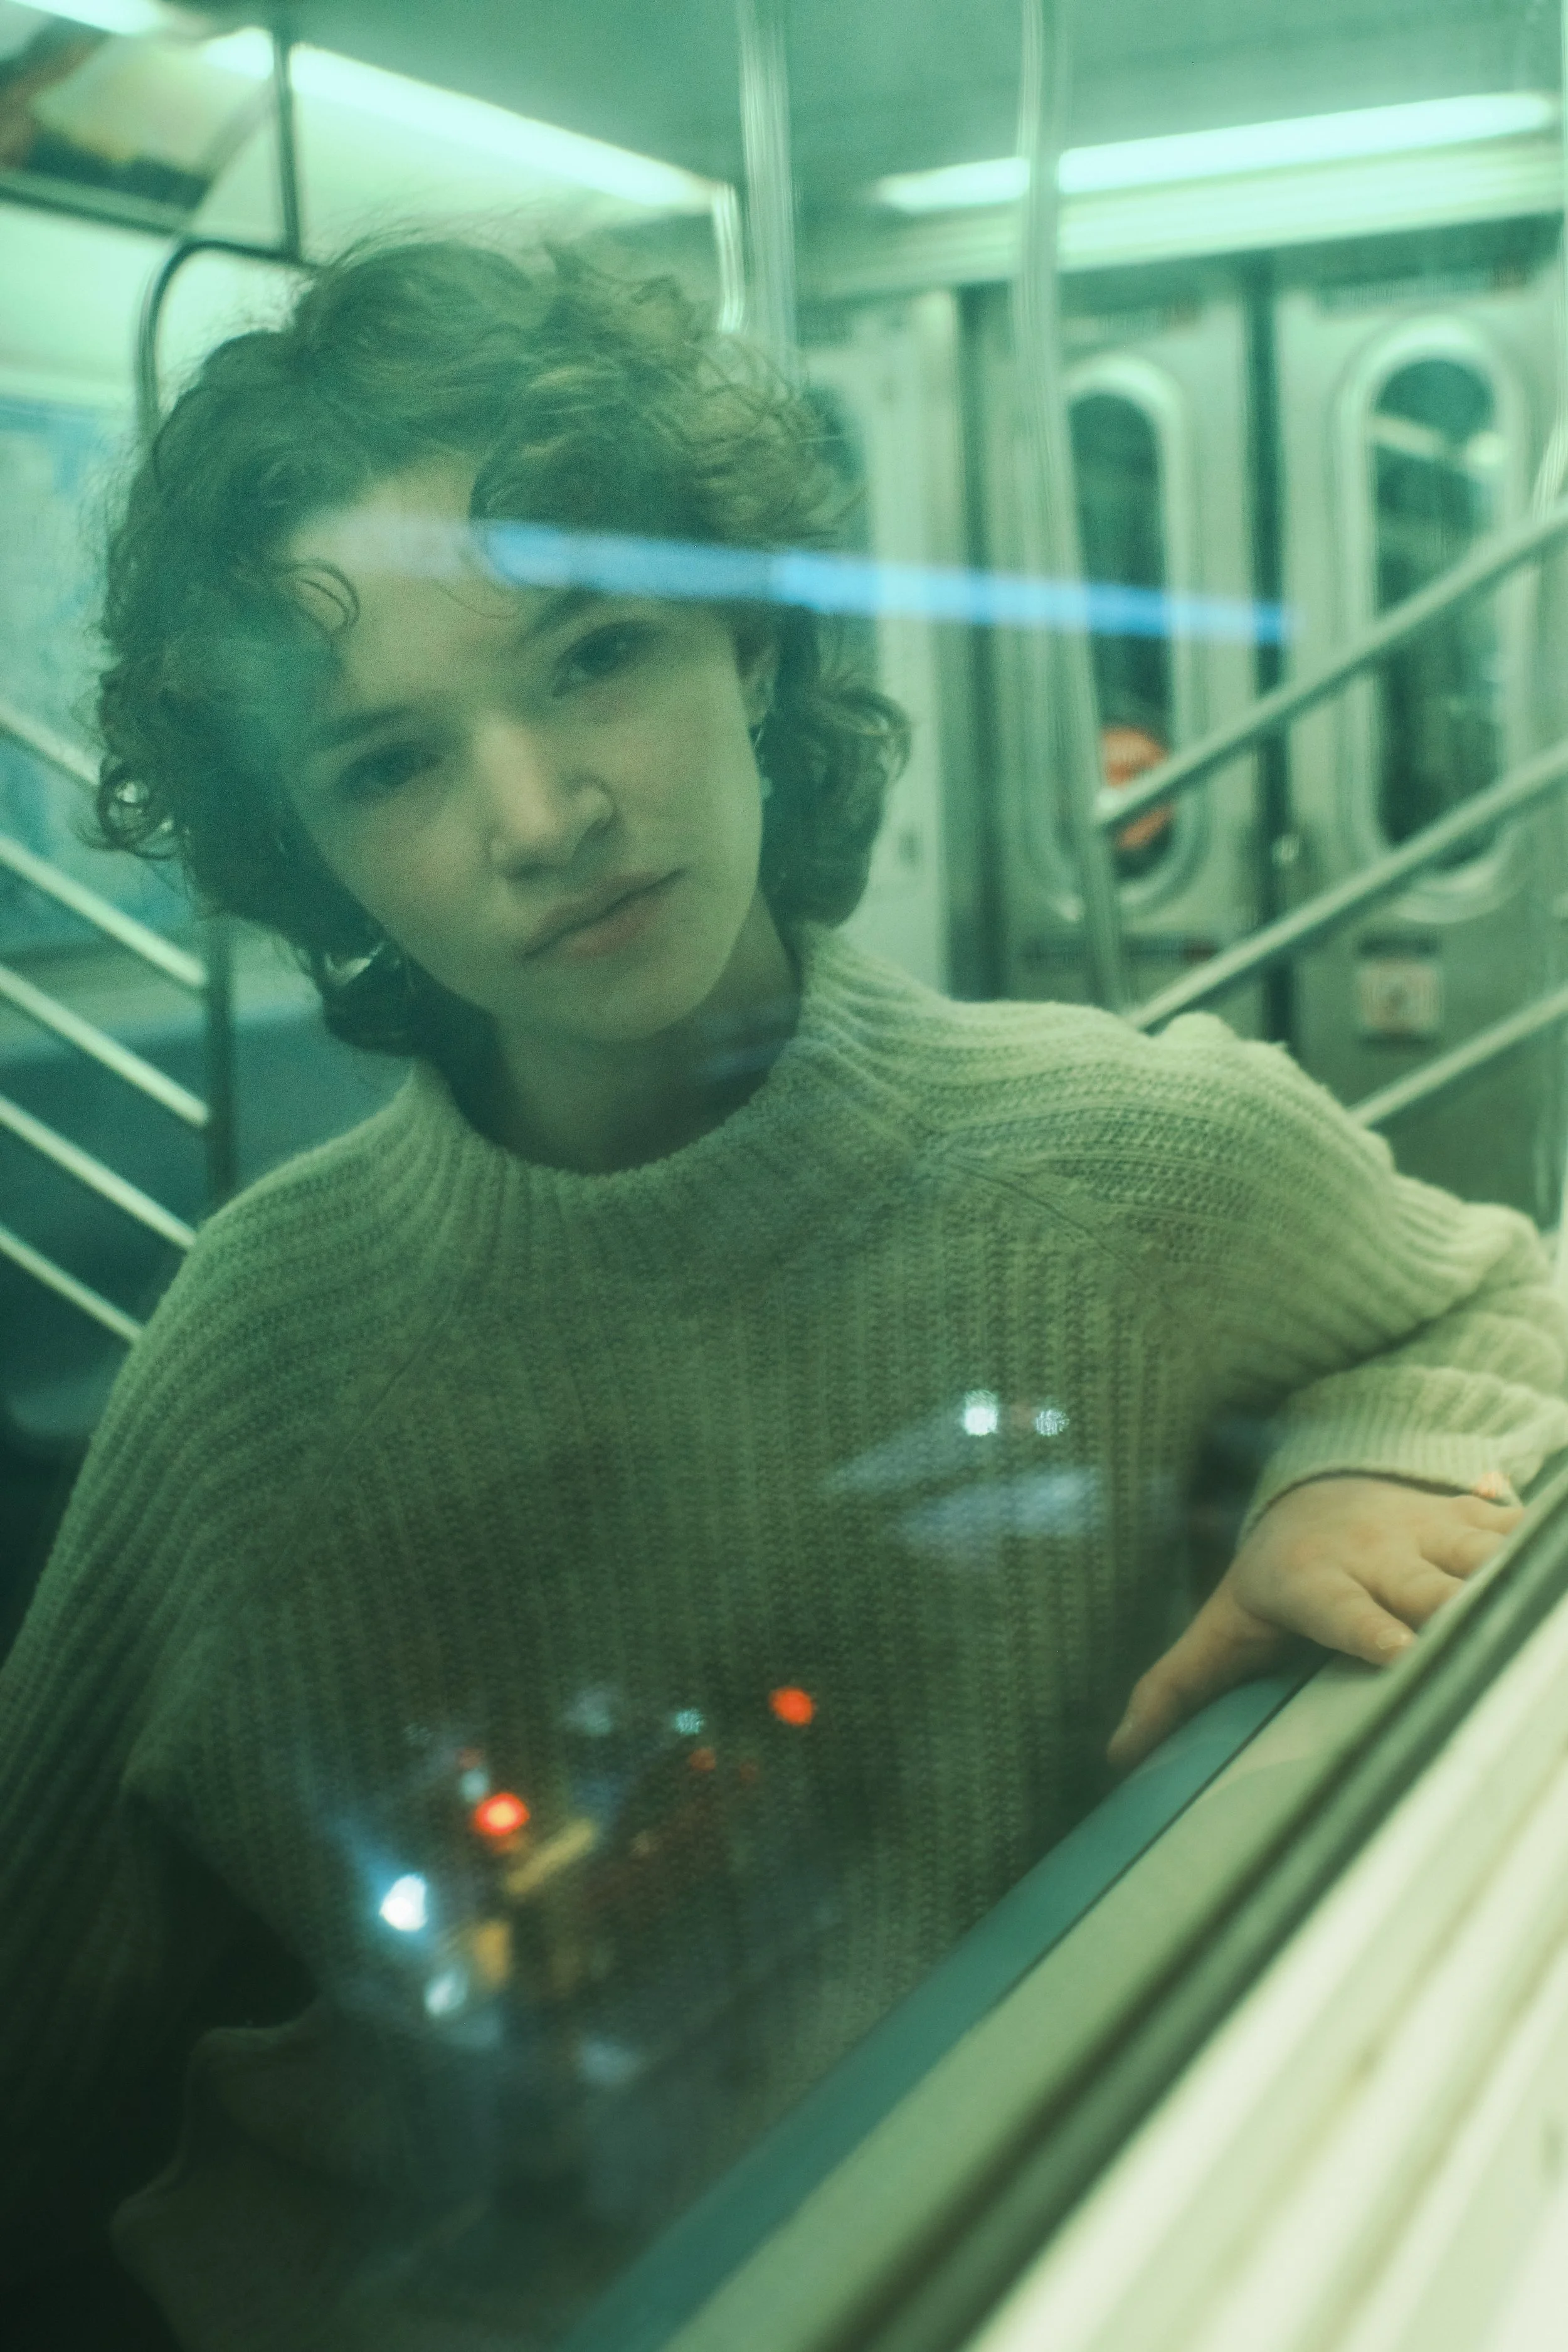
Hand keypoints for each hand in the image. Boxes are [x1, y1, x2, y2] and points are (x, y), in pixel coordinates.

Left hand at [1106, 1475, 1523, 1773]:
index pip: (1342, 1607)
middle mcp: (1371, 1551)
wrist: (1317, 1493)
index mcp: (1309, 1580)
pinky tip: (1551, 1588)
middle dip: (1455, 1615)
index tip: (1398, 1652)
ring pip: (1480, 1558)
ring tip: (1535, 1629)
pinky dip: (1536, 1556)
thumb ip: (1172, 1689)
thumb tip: (1117, 1753)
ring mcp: (1425, 1532)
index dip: (1370, 1627)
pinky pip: (1513, 1536)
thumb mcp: (1220, 1627)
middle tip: (1480, 1649)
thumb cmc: (1269, 1583)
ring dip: (1506, 1585)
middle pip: (1427, 1589)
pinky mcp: (1468, 1521)